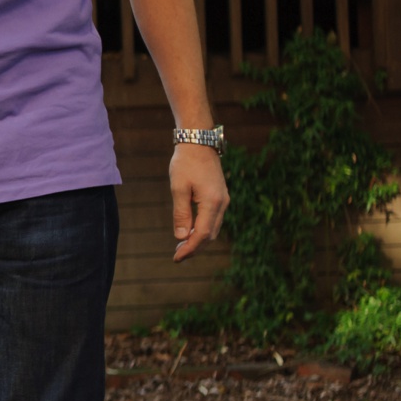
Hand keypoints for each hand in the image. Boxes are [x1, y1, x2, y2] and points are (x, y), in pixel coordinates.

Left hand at [170, 145, 229, 261]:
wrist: (199, 142)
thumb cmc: (186, 163)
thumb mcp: (178, 188)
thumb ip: (181, 213)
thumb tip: (181, 237)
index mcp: (212, 202)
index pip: (202, 234)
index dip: (190, 248)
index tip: (176, 258)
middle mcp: (222, 204)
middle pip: (210, 235)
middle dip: (194, 248)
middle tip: (176, 256)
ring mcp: (223, 200)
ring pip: (213, 229)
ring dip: (198, 240)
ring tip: (181, 247)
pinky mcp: (220, 197)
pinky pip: (214, 220)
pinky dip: (203, 230)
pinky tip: (190, 232)